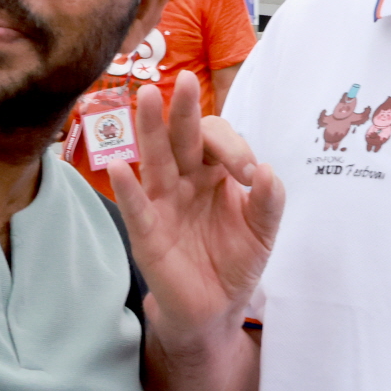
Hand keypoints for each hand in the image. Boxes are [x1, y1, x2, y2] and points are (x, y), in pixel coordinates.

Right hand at [111, 71, 282, 340]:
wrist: (215, 309)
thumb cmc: (235, 262)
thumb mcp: (263, 232)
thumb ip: (270, 202)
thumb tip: (268, 171)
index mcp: (214, 173)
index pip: (216, 142)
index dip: (232, 148)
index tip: (248, 172)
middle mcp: (185, 180)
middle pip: (182, 138)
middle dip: (184, 110)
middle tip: (186, 80)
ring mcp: (163, 202)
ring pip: (155, 159)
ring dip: (149, 129)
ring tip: (146, 97)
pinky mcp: (147, 232)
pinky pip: (136, 207)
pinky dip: (127, 188)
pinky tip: (121, 168)